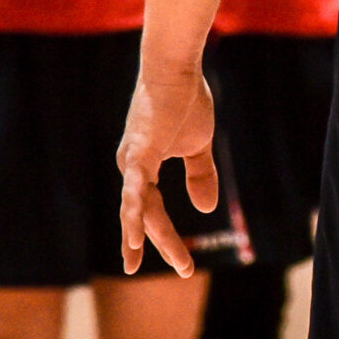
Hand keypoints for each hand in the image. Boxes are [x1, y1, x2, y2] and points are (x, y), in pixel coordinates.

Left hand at [116, 69, 219, 276]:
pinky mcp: (139, 153)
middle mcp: (132, 167)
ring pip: (134, 209)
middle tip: (183, 269)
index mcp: (143, 166)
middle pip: (145, 216)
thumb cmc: (185, 100)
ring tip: (135, 263)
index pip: (154, 210)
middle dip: (162, 243)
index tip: (184, 264)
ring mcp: (132, 161)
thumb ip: (200, 176)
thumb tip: (206, 208)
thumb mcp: (198, 145)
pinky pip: (134, 190)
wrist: (178, 69)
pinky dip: (133, 213)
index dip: (167, 237)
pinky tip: (133, 234)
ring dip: (140, 236)